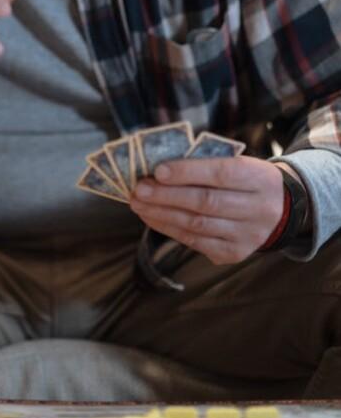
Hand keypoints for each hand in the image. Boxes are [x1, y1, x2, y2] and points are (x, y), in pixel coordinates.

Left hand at [129, 156, 284, 264]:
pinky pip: (195, 242)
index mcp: (260, 179)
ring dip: (162, 214)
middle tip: (139, 189)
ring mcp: (248, 236)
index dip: (188, 173)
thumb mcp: (239, 163)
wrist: (280, 210)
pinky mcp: (234, 254)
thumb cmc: (246, 180)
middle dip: (167, 196)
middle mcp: (258, 210)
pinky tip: (151, 217)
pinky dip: (168, 228)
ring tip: (138, 203)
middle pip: (206, 203)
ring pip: (197, 225)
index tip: (158, 171)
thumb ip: (206, 164)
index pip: (222, 174)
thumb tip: (159, 169)